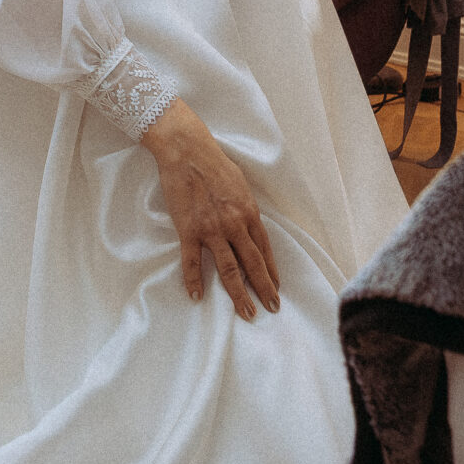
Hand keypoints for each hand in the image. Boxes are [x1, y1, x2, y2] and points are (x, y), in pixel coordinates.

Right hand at [140, 101, 280, 318]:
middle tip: (272, 308)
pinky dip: (194, 281)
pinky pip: (192, 262)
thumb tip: (249, 225)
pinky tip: (197, 296)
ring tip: (247, 313)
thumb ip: (245, 208)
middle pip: (252, 264)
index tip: (276, 288)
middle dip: (264, 288)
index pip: (264, 249)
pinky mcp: (189, 230)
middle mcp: (234, 224)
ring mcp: (211, 229)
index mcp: (249, 212)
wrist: (187, 151)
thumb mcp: (240, 185)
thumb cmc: (214, 163)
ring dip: (239, 294)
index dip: (271, 271)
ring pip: (229, 269)